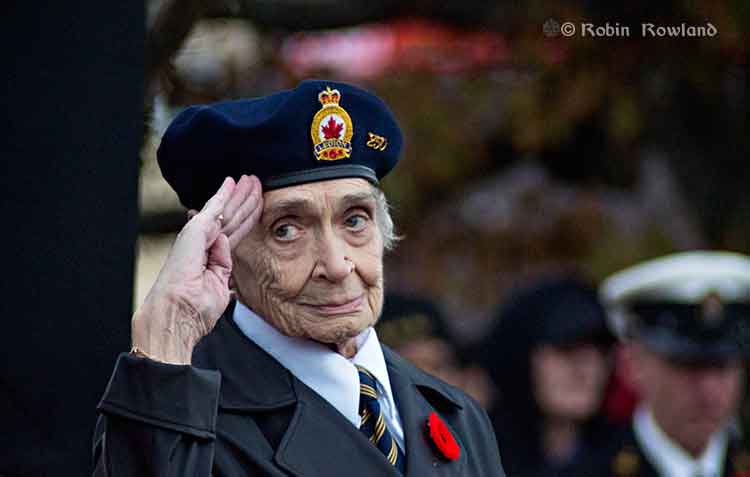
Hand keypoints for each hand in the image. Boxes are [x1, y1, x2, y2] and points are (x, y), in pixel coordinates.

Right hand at [131, 175, 262, 363]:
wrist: (174, 317)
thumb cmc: (193, 311)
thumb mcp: (218, 286)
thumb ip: (224, 264)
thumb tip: (226, 244)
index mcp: (209, 259)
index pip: (232, 233)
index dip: (245, 218)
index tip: (256, 204)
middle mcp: (201, 246)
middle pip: (229, 219)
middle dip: (244, 201)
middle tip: (255, 182)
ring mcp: (196, 239)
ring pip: (224, 212)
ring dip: (240, 195)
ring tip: (251, 179)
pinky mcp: (193, 234)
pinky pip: (212, 211)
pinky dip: (222, 196)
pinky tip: (230, 183)